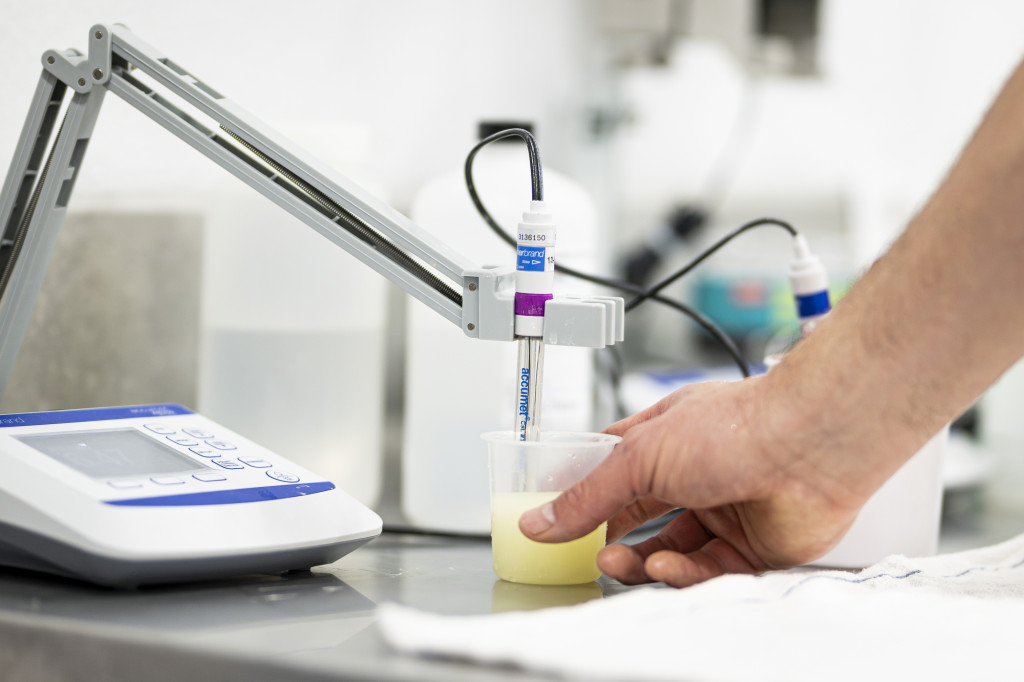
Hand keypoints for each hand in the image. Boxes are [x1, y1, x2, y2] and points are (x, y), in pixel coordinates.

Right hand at [518, 376, 873, 586]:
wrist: (809, 448)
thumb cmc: (736, 427)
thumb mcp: (639, 457)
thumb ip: (588, 495)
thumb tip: (542, 520)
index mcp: (667, 436)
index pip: (615, 467)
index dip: (587, 491)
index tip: (556, 515)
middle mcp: (696, 472)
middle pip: (641, 515)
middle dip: (610, 536)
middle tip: (585, 551)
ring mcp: (724, 510)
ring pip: (670, 548)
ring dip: (640, 560)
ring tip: (615, 564)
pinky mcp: (751, 547)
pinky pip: (705, 569)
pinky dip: (680, 571)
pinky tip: (665, 565)